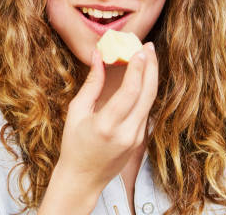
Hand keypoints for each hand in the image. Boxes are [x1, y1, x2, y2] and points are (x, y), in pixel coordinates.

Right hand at [57, 42, 157, 189]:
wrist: (83, 179)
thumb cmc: (74, 144)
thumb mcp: (76, 112)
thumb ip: (92, 83)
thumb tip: (98, 56)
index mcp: (107, 126)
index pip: (130, 92)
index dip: (138, 68)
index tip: (140, 49)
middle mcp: (127, 133)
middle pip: (148, 94)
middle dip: (151, 67)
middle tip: (148, 46)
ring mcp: (137, 138)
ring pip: (150, 101)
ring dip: (151, 76)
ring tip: (147, 57)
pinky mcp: (140, 140)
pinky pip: (146, 110)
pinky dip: (146, 90)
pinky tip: (142, 76)